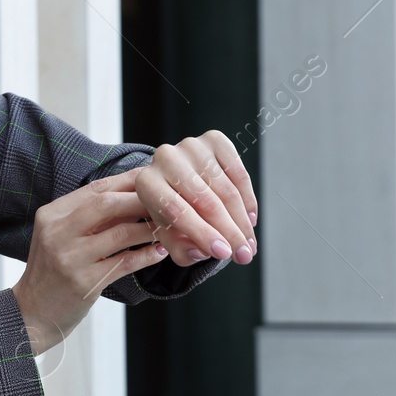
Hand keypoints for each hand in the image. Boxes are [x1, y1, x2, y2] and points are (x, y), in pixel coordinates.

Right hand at [11, 167, 171, 355]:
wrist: (33, 311)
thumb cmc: (53, 271)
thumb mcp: (60, 236)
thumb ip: (88, 217)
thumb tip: (133, 195)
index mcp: (51, 215)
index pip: (94, 189)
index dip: (127, 181)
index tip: (151, 179)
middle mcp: (57, 233)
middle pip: (107, 204)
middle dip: (141, 200)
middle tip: (166, 202)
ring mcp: (70, 258)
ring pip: (121, 234)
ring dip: (149, 228)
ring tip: (167, 227)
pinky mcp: (84, 283)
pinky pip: (125, 263)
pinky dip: (147, 255)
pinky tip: (160, 252)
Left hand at [132, 130, 258, 267]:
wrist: (177, 179)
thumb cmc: (171, 210)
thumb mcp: (168, 234)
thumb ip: (180, 248)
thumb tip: (202, 252)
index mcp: (146, 182)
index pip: (177, 211)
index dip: (203, 234)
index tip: (224, 254)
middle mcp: (165, 158)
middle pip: (205, 201)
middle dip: (229, 232)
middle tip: (244, 255)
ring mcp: (191, 146)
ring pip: (226, 190)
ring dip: (242, 221)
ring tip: (249, 244)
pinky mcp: (214, 139)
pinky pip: (239, 175)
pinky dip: (248, 199)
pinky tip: (250, 220)